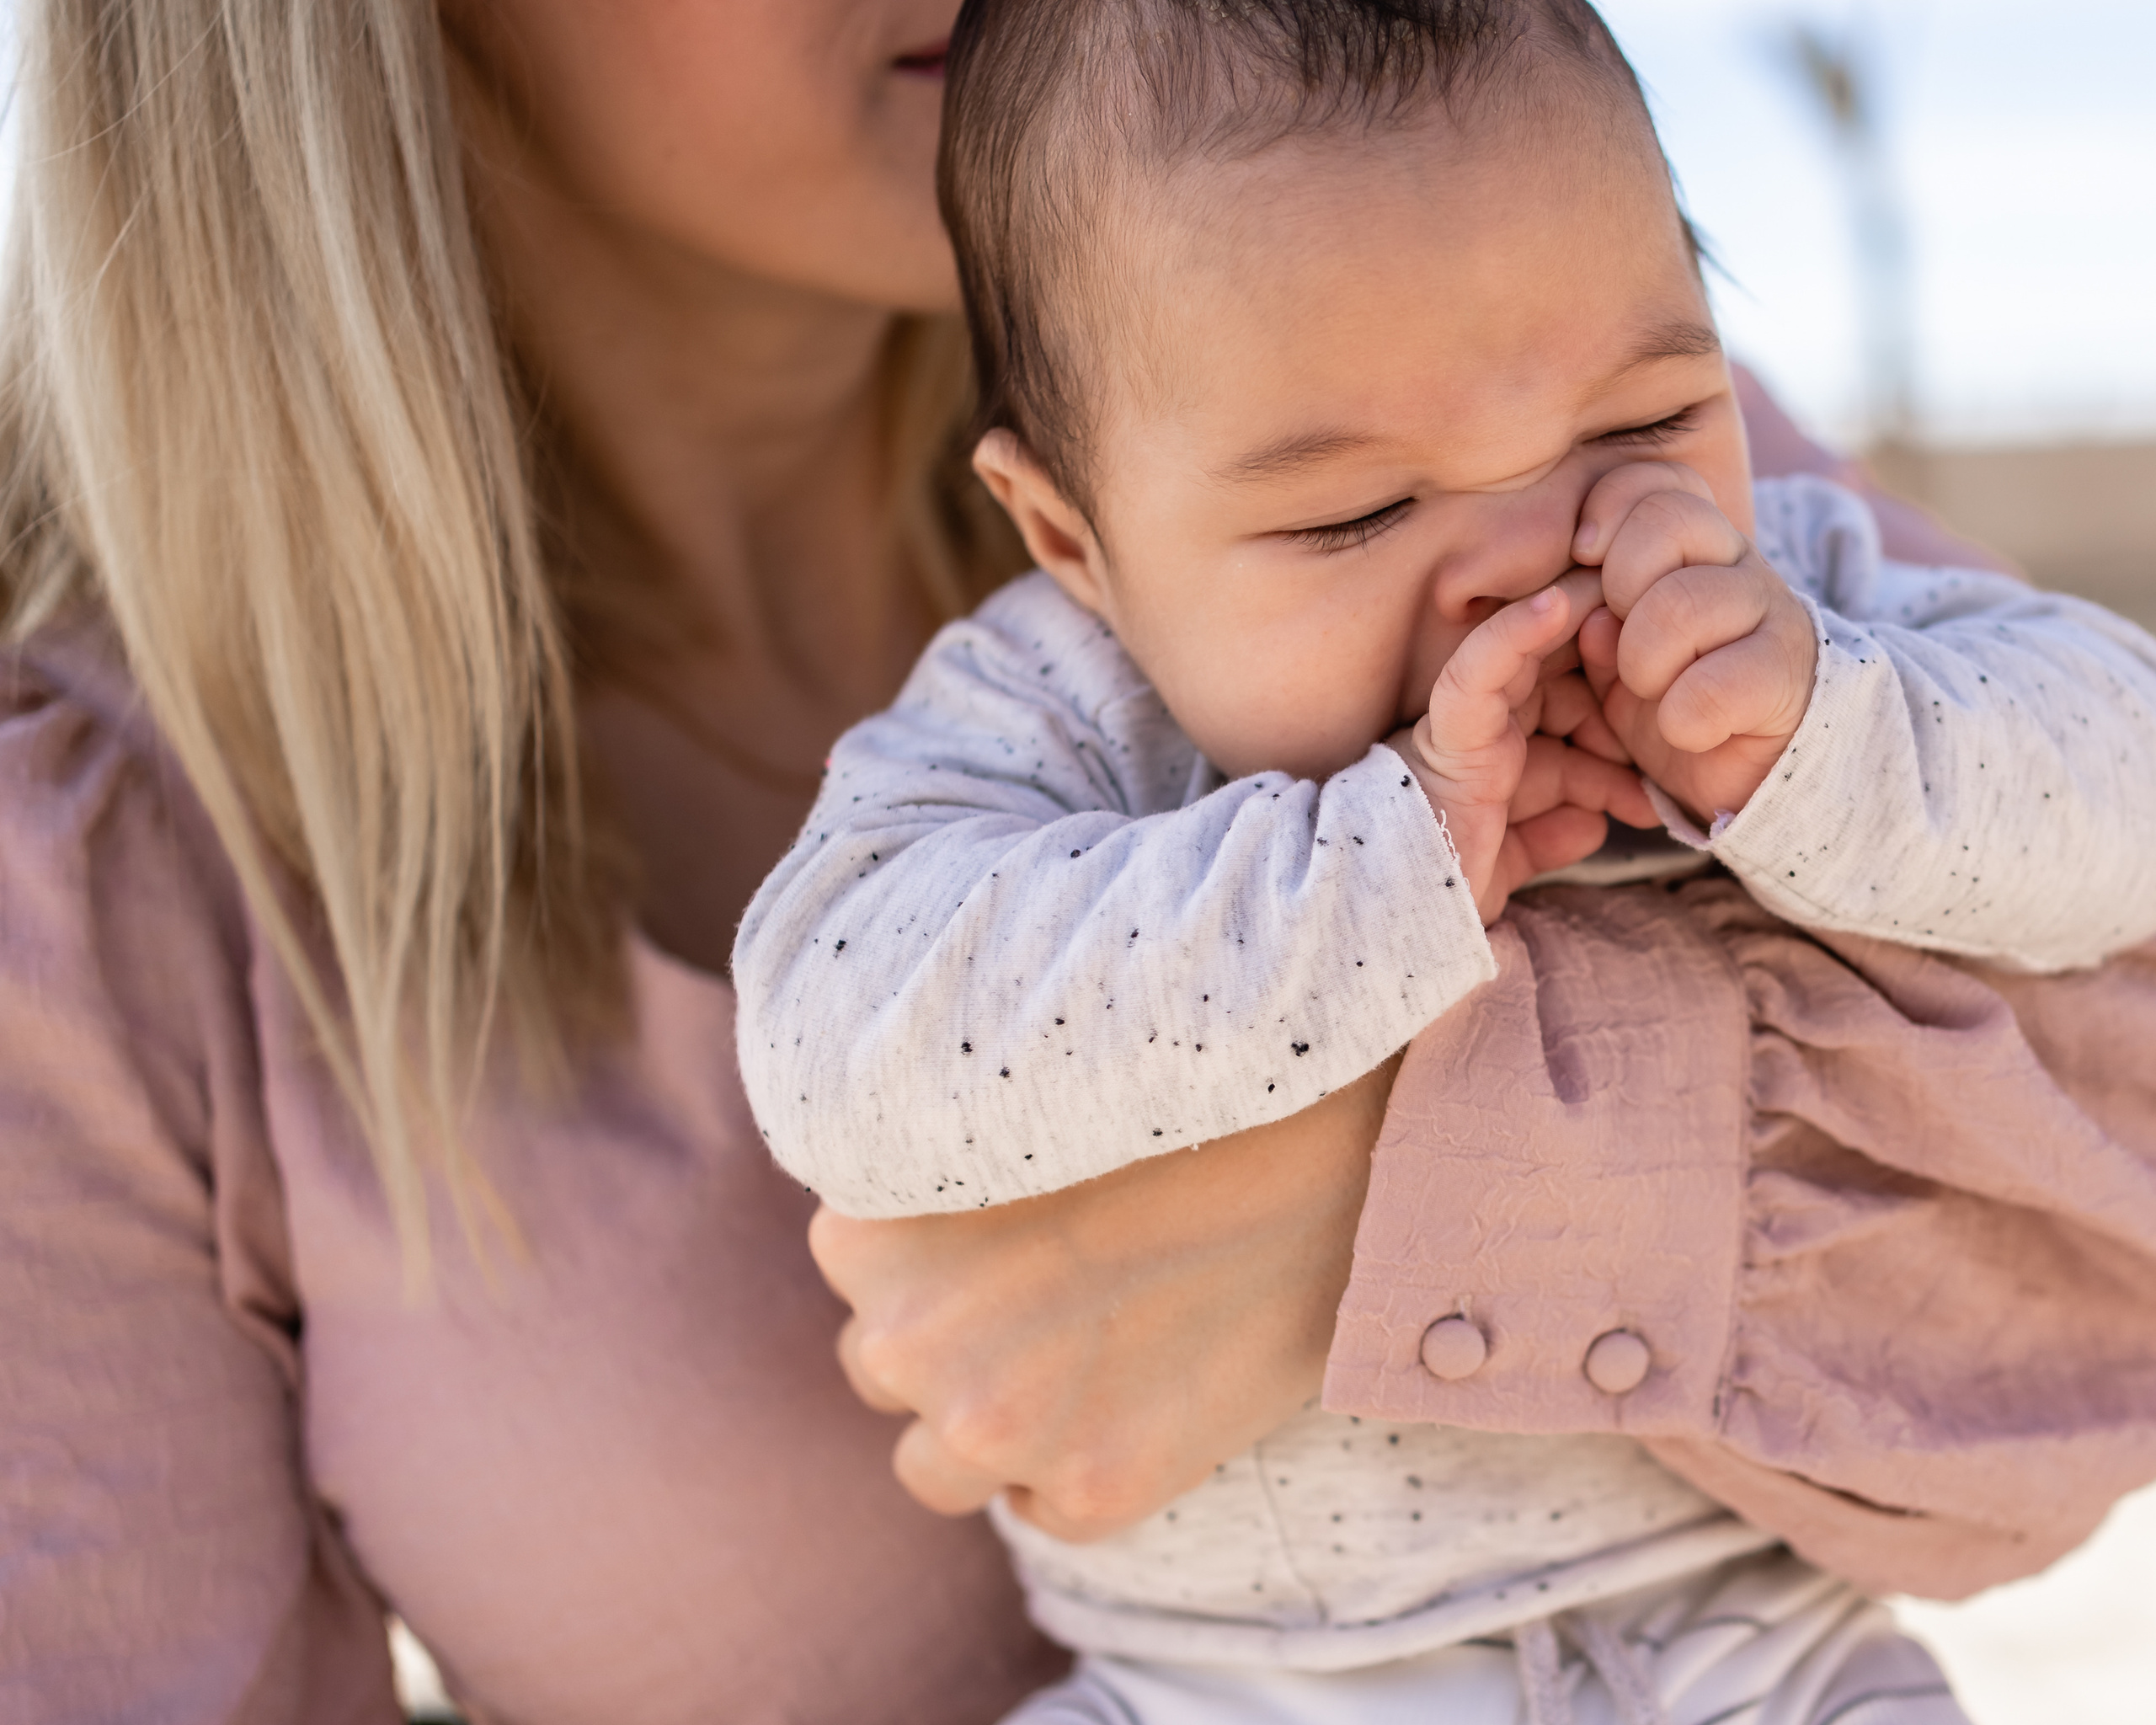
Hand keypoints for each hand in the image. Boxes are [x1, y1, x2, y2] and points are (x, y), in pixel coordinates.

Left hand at [808, 1055, 1396, 1541]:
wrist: (1347, 1153)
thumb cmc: (1186, 1105)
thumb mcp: (1014, 1110)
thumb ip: (938, 1175)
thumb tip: (918, 1231)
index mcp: (868, 1224)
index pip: (857, 1270)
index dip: (929, 1257)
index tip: (1000, 1233)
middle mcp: (906, 1336)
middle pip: (882, 1367)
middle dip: (954, 1341)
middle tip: (1055, 1292)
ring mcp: (996, 1424)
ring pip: (939, 1465)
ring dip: (997, 1427)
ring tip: (1096, 1353)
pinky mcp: (1091, 1489)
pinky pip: (1047, 1510)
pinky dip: (1087, 1470)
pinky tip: (1156, 1391)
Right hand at [1389, 569, 1656, 922]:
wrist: (1399, 918)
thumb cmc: (1445, 892)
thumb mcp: (1514, 861)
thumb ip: (1551, 836)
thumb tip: (1594, 828)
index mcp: (1504, 761)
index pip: (1571, 713)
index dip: (1619, 699)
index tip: (1672, 689)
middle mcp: (1488, 736)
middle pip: (1560, 676)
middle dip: (1611, 653)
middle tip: (1668, 624)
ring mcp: (1467, 728)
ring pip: (1528, 656)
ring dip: (1575, 616)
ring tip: (1628, 584)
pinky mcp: (1449, 730)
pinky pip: (1480, 670)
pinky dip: (1517, 633)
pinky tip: (1560, 603)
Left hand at [1572, 462, 1818, 823]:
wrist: (1754, 770)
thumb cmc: (1672, 699)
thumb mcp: (1617, 657)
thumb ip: (1595, 621)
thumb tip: (1590, 614)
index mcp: (1693, 545)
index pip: (1655, 483)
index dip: (1611, 511)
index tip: (1586, 557)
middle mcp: (1737, 563)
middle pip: (1665, 525)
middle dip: (1621, 593)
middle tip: (1624, 647)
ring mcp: (1770, 611)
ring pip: (1682, 604)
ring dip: (1646, 666)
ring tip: (1655, 695)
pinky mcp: (1787, 673)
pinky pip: (1713, 685)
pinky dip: (1683, 719)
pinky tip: (1689, 730)